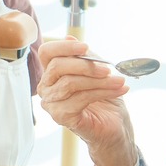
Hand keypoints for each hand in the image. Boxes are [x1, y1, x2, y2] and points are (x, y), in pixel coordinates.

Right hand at [37, 37, 136, 165]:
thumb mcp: (97, 71)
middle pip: (57, 67)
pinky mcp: (61, 117)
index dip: (63, 46)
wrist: (114, 128)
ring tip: (119, 81)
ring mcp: (52, 104)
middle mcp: (47, 88)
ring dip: (99, 80)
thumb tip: (70, 37)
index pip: (47, 52)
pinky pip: (80, 98)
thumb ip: (85, 56)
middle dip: (85, 65)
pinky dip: (103, 91)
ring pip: (70, 83)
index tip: (85, 47)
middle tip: (107, 69)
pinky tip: (119, 90)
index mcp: (52, 73)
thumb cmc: (105, 100)